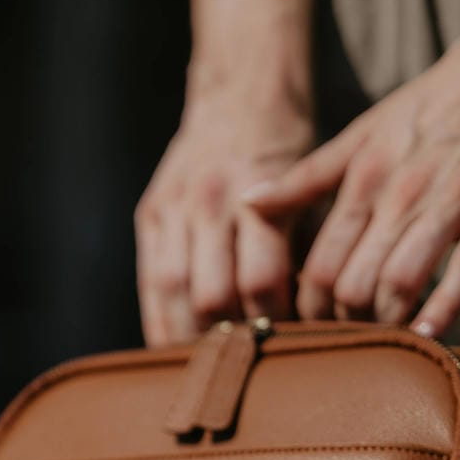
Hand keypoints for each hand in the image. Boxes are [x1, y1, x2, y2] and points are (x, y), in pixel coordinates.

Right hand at [135, 70, 313, 345]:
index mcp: (256, 195)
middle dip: (229, 336)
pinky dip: (159, 322)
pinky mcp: (150, 215)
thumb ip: (303, 249)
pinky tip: (172, 350)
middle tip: (247, 362)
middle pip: (212, 295)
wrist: (242, 93)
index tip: (285, 344)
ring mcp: (173, 208)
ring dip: (189, 337)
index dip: (272, 320)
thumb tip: (310, 319)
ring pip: (174, 293)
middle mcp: (209, 201)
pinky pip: (149, 283)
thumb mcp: (309, 190)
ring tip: (208, 366)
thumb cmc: (290, 152)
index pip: (260, 280)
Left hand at [242, 0, 459, 336]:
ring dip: (388, 321)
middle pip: (354, 282)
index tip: (313, 326)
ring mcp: (456, 199)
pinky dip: (445, 308)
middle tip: (348, 338)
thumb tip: (246, 204)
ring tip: (384, 337)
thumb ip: (305, 178)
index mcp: (364, 176)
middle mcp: (404, 190)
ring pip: (402, 280)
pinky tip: (429, 334)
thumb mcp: (361, 136)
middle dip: (345, 322)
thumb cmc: (428, 111)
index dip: (310, 307)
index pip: (319, 263)